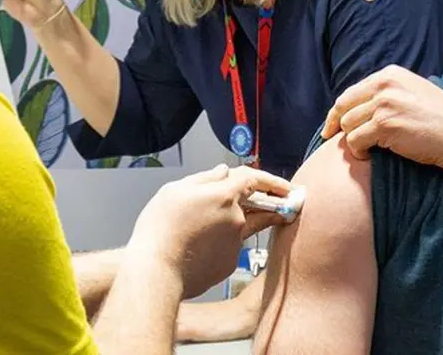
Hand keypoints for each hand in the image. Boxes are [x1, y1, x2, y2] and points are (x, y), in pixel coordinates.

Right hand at [127, 165, 291, 299]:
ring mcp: (235, 243)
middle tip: (276, 201)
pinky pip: (230, 246)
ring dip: (237, 223)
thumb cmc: (160, 229)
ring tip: (207, 227)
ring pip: (242, 227)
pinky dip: (222, 242)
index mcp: (224, 195)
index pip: (255, 179)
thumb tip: (223, 172)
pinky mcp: (230, 263)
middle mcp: (236, 219)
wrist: (156, 271)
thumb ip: (204, 178)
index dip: (272, 179)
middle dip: (269, 203)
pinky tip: (199, 245)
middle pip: (257, 206)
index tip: (286, 185)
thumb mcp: (175, 190)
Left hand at [321, 65, 442, 186]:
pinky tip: (369, 156)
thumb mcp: (414, 93)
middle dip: (334, 124)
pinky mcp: (384, 125)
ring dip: (352, 140)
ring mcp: (383, 104)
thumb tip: (362, 106)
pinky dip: (358, 151)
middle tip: (330, 138)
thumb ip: (389, 93)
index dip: (339, 110)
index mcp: (390, 74)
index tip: (333, 124)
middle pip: (343, 106)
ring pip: (347, 124)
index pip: (352, 91)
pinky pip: (354, 140)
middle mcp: (384, 84)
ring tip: (365, 149)